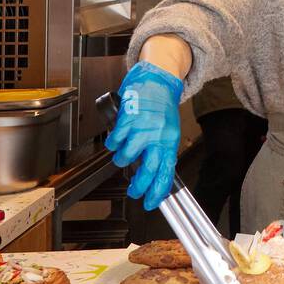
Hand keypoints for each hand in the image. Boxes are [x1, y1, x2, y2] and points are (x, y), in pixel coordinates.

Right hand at [104, 62, 183, 210]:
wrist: (157, 80)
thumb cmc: (162, 107)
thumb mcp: (168, 130)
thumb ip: (162, 150)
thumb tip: (154, 175)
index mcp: (170, 140)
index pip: (166, 172)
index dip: (158, 191)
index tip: (151, 203)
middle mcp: (157, 136)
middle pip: (147, 170)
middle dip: (138, 186)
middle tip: (133, 191)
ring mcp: (142, 128)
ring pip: (126, 157)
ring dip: (122, 159)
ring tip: (124, 153)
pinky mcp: (128, 119)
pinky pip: (115, 141)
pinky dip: (113, 143)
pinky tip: (117, 139)